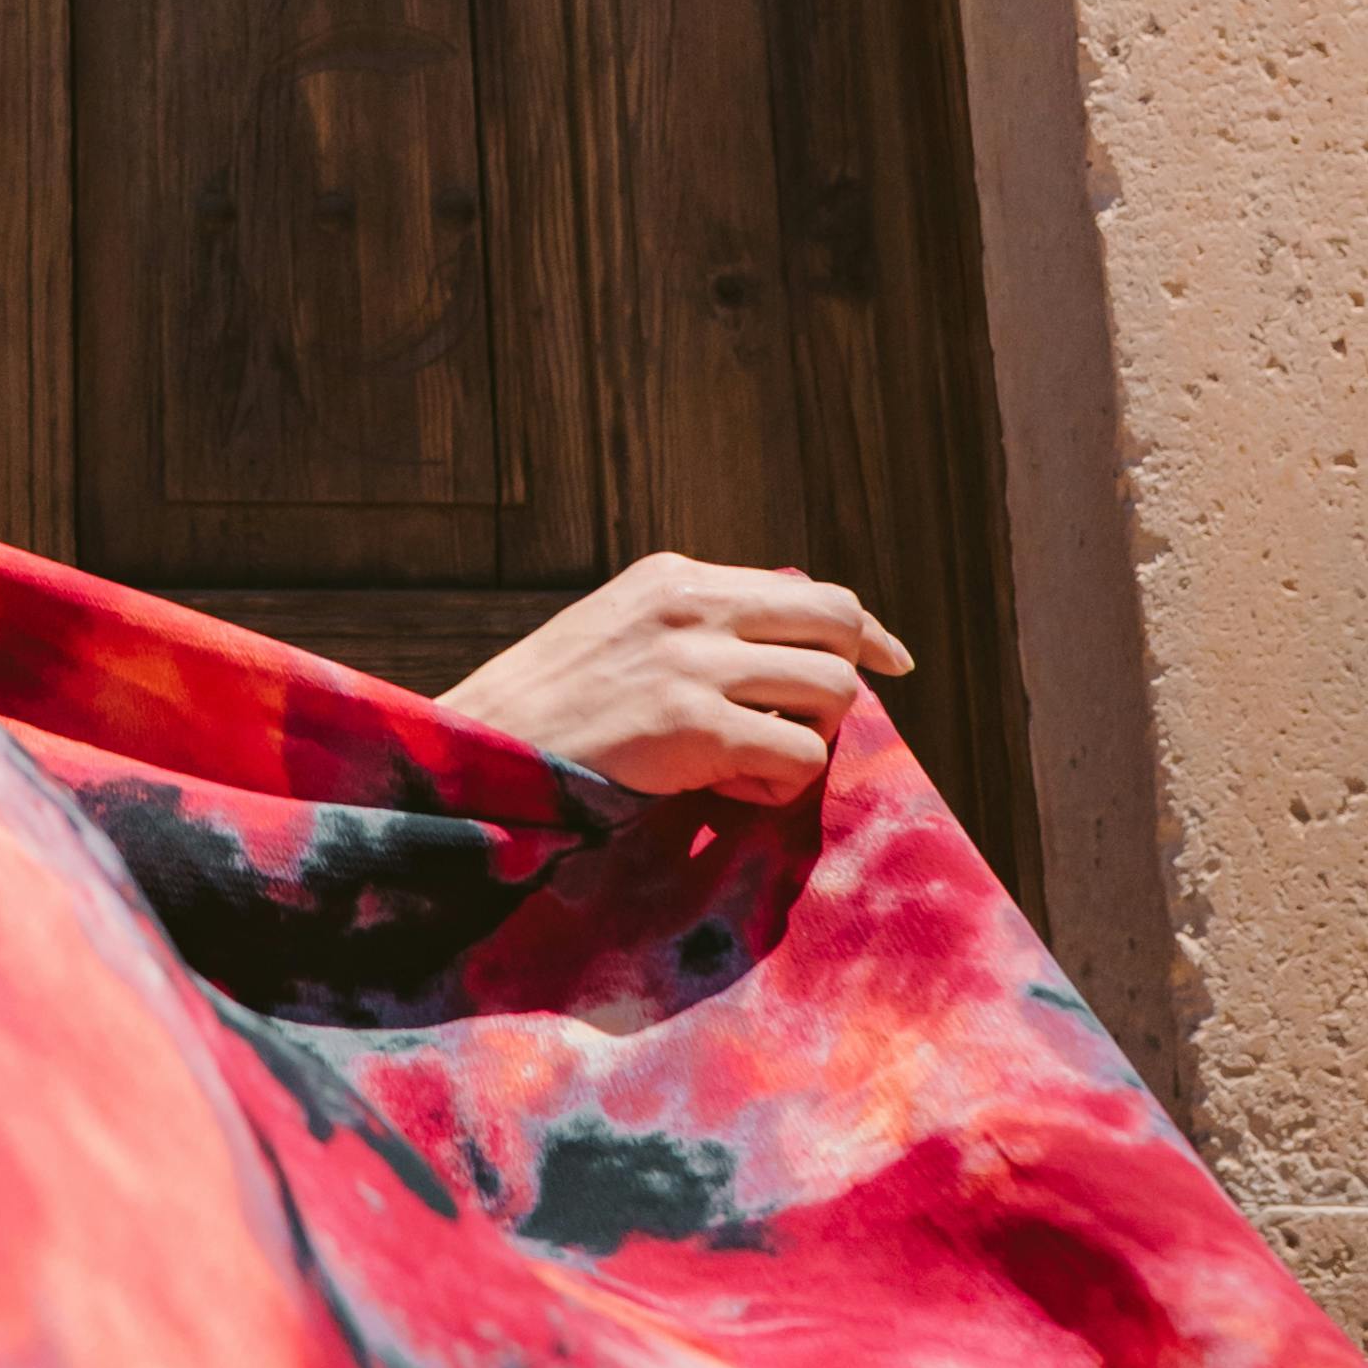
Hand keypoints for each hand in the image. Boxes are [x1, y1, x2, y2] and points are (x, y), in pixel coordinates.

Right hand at [435, 550, 912, 803]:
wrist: (476, 751)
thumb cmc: (548, 711)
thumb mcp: (620, 634)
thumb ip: (695, 628)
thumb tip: (787, 654)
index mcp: (674, 577)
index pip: (809, 589)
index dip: (863, 630)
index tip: (891, 658)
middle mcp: (690, 604)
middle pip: (839, 622)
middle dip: (847, 679)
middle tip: (818, 726)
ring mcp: (691, 662)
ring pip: (831, 688)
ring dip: (808, 738)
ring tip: (748, 765)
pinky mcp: (691, 725)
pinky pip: (798, 754)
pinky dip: (779, 785)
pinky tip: (726, 791)